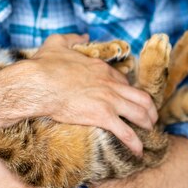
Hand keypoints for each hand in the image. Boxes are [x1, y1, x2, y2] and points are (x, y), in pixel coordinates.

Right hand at [20, 34, 156, 155]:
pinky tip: (138, 152)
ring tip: (149, 134)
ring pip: (140, 114)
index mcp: (102, 69)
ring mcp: (109, 100)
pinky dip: (136, 143)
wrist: (37, 84)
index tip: (128, 100)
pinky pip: (126, 132)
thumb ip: (73, 38)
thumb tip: (83, 35)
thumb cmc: (43, 65)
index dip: (129, 92)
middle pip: (141, 97)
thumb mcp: (58, 43)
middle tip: (151, 119)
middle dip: (150, 110)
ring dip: (148, 125)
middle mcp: (110, 84)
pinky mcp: (102, 116)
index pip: (124, 81)